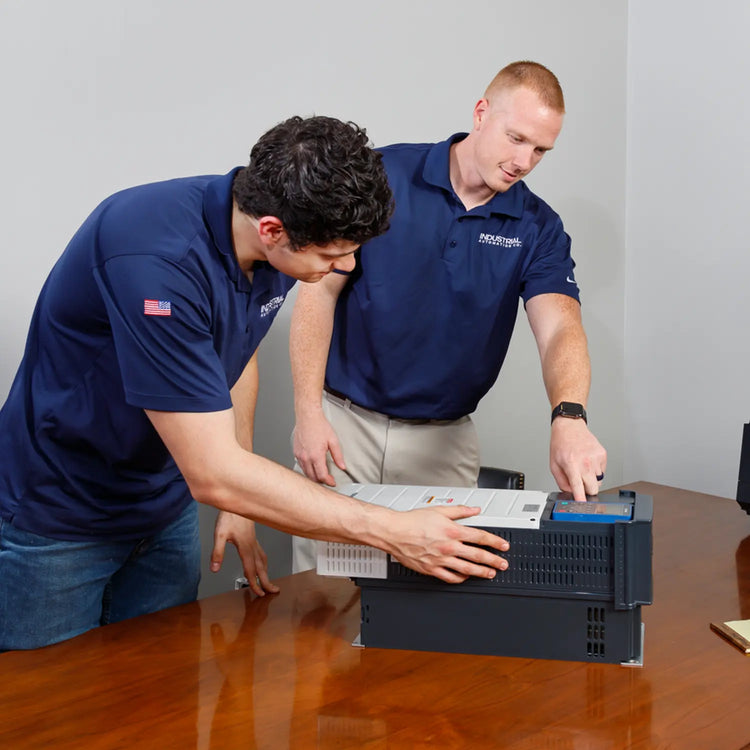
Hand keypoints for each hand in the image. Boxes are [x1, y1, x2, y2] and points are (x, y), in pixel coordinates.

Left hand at [211, 511, 279, 596]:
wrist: (238, 503)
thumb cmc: (229, 516)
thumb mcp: (219, 534)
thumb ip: (217, 552)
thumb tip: (215, 568)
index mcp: (245, 548)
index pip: (251, 570)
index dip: (255, 584)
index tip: (259, 594)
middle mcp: (252, 546)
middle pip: (261, 568)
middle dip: (267, 581)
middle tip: (273, 592)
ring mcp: (254, 542)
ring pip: (263, 561)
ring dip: (266, 573)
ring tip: (269, 582)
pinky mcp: (253, 539)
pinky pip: (261, 554)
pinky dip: (263, 563)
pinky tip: (262, 564)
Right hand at [292, 409, 345, 486]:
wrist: (307, 417)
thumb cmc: (319, 426)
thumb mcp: (333, 440)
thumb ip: (338, 456)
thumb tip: (342, 466)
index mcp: (316, 455)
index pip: (322, 476)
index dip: (328, 481)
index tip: (332, 482)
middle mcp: (306, 457)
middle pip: (313, 477)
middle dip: (321, 481)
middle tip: (328, 479)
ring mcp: (299, 456)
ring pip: (306, 473)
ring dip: (313, 476)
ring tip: (321, 474)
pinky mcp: (296, 453)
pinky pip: (301, 466)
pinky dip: (307, 469)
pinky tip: (312, 466)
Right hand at [386, 505, 509, 583]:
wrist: (394, 532)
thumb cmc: (412, 521)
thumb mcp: (439, 510)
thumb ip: (459, 511)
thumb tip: (474, 509)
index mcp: (453, 531)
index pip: (481, 537)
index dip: (495, 542)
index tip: (503, 546)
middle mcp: (449, 546)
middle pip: (478, 556)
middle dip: (494, 561)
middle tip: (503, 564)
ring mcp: (441, 559)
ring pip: (467, 569)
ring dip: (481, 572)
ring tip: (490, 574)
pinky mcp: (432, 569)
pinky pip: (450, 577)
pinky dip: (461, 579)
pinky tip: (465, 578)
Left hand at [549, 417, 606, 501]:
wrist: (570, 427)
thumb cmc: (560, 444)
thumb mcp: (554, 465)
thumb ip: (561, 481)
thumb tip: (570, 492)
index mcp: (571, 464)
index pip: (578, 486)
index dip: (581, 498)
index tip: (584, 506)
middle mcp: (585, 462)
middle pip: (593, 488)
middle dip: (587, 490)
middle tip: (580, 482)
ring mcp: (596, 458)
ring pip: (599, 481)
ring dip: (591, 479)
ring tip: (582, 467)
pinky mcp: (603, 455)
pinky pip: (602, 471)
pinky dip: (596, 470)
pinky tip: (587, 461)